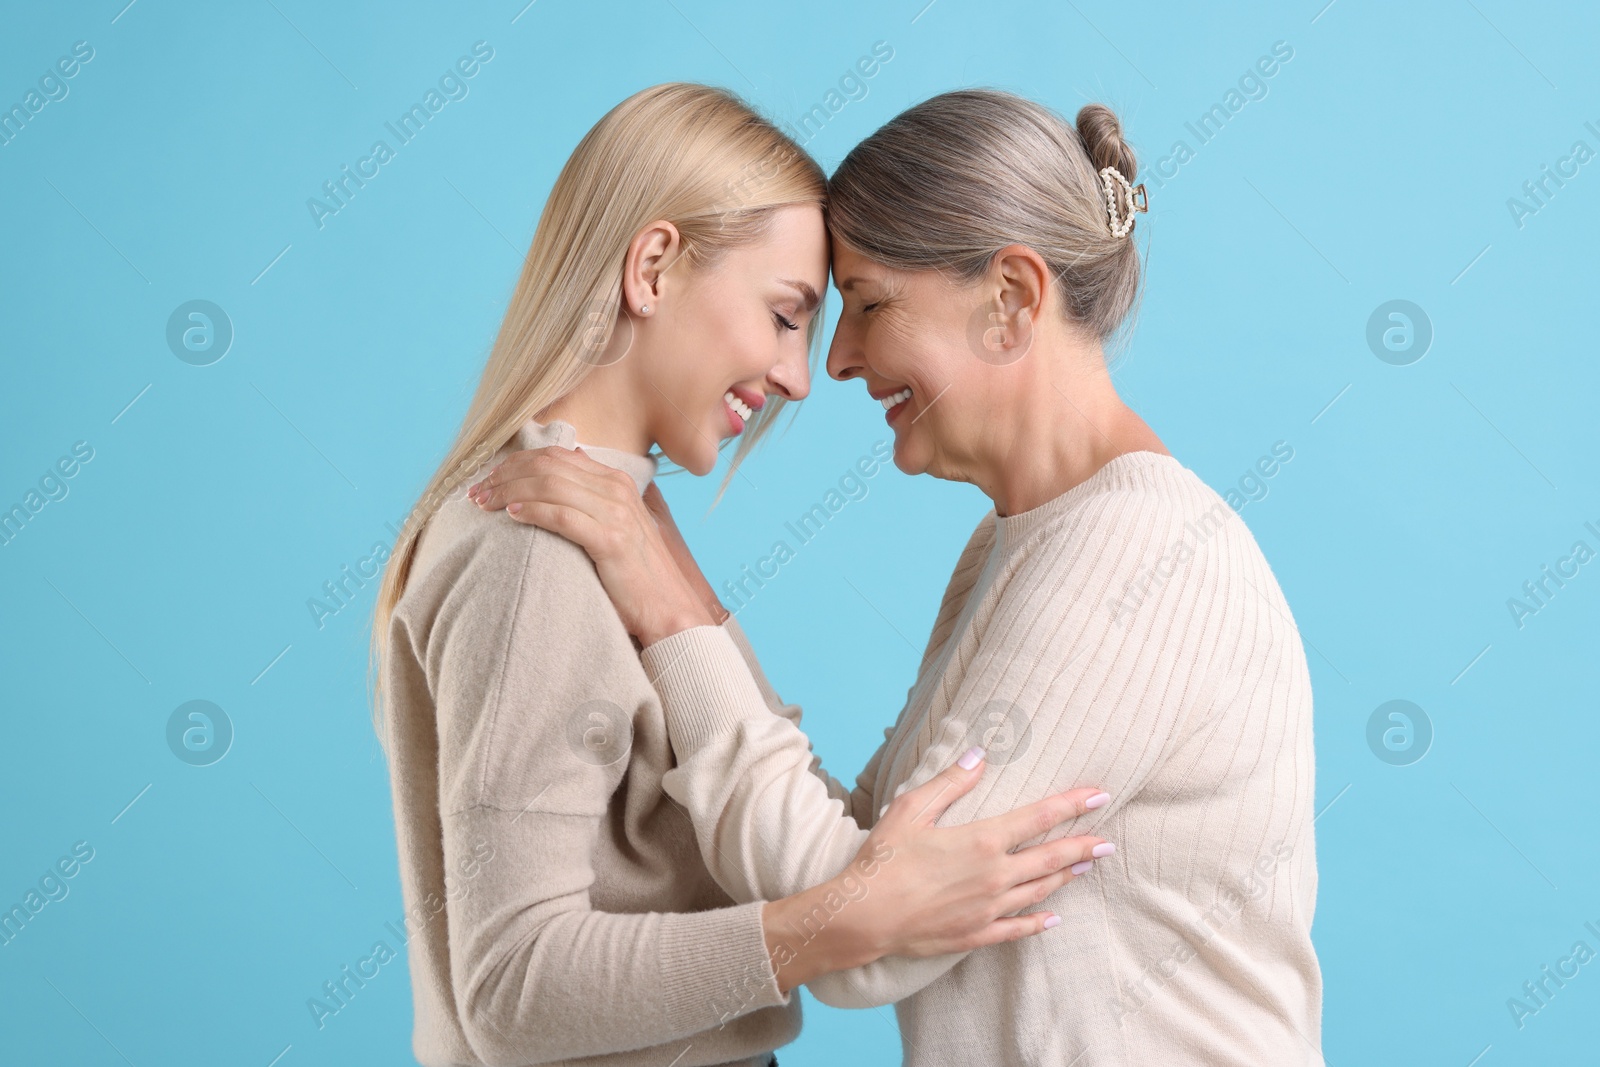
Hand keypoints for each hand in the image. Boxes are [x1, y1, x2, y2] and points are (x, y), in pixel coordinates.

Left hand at [467, 446, 714, 643]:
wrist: (669, 610)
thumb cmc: (636, 575)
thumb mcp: (618, 526)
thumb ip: (593, 498)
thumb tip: (564, 469)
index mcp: (616, 482)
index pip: (557, 456)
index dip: (517, 463)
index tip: (489, 478)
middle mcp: (617, 490)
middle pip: (548, 466)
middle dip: (505, 475)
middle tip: (475, 492)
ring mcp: (617, 513)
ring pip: (551, 486)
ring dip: (509, 491)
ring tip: (484, 504)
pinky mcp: (612, 540)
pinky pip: (563, 516)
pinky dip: (533, 511)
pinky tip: (511, 515)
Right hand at [763, 747, 1111, 990]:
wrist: (864, 916)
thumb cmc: (884, 859)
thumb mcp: (911, 809)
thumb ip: (951, 782)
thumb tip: (980, 756)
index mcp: (983, 841)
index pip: (1040, 817)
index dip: (1073, 804)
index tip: (1099, 795)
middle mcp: (995, 875)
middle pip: (1051, 857)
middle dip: (1083, 846)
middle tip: (1108, 840)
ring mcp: (989, 908)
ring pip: (1040, 890)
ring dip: (1066, 877)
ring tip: (1086, 867)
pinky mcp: (977, 934)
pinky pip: (1019, 928)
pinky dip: (1040, 922)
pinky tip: (1053, 918)